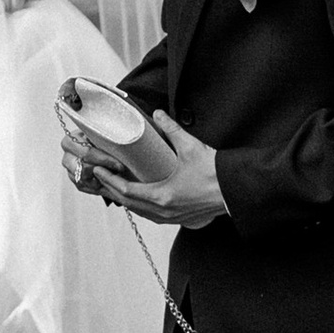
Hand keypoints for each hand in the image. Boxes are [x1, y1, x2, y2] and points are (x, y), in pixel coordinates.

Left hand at [103, 110, 227, 228]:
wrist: (235, 190)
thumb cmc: (214, 173)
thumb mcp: (189, 147)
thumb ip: (171, 129)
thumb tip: (159, 114)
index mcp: (162, 196)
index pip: (127, 191)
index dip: (109, 180)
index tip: (98, 170)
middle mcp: (165, 211)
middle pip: (129, 204)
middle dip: (112, 190)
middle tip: (100, 177)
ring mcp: (172, 217)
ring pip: (141, 212)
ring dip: (126, 199)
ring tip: (115, 186)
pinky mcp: (180, 218)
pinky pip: (152, 215)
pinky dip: (141, 206)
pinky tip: (139, 198)